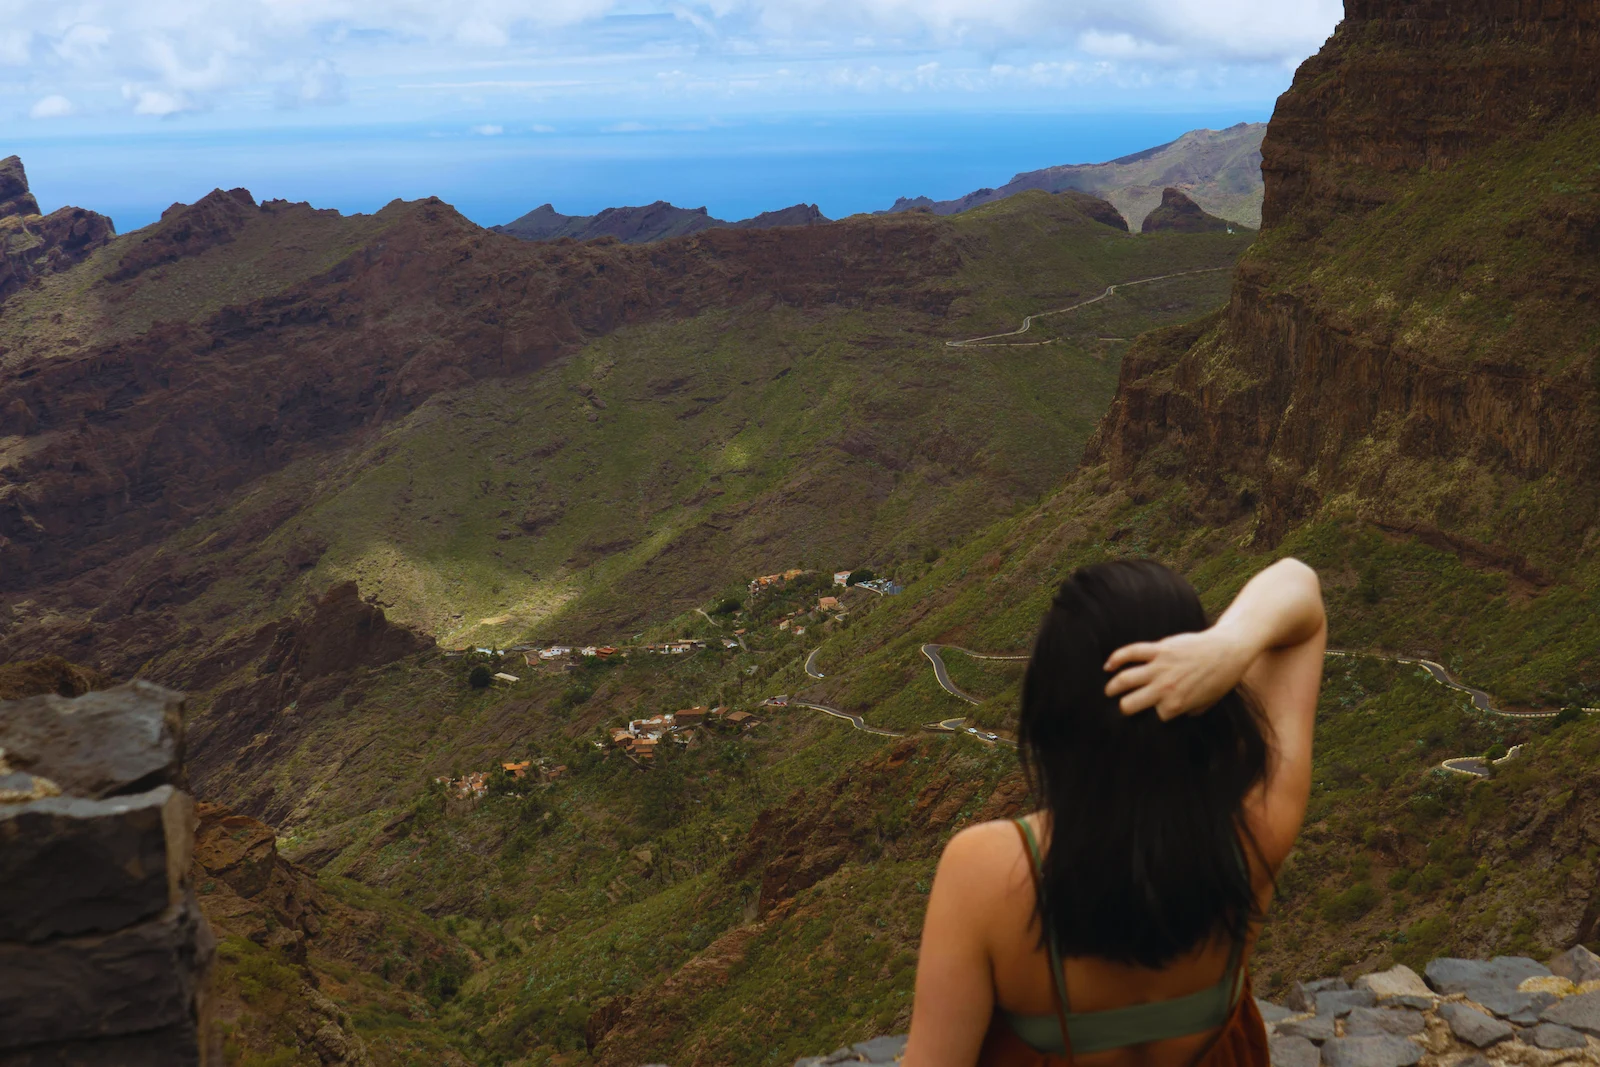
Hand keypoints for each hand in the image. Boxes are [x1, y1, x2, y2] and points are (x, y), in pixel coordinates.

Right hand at [1103, 628, 1252, 720]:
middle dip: (1125, 707)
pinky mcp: (1159, 649)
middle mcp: (1164, 688)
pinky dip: (1116, 658)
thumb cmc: (1220, 679)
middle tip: (1122, 706)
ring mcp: (1159, 667)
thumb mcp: (1206, 704)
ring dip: (1113, 687)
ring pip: (1125, 679)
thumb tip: (1174, 713)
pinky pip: (1131, 652)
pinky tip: (1108, 665)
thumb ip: (1188, 711)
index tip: (1152, 714)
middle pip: (1130, 704)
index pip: (1153, 716)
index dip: (1153, 715)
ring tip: (1109, 691)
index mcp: (1176, 705)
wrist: (1228, 651)